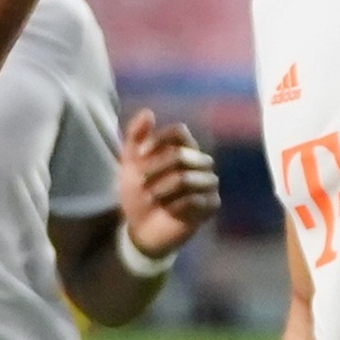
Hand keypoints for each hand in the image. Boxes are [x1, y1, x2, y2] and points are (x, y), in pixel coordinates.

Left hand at [119, 110, 220, 258]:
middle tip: (142, 183)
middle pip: (180, 155)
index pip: (179, 132)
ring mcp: (209, 183)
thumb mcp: (129, 163)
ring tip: (153, 198)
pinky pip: (194, 200)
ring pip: (186, 178)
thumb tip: (148, 112)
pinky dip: (174, 206)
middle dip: (155, 169)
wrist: (141, 228)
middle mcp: (200, 162)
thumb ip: (135, 136)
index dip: (157, 142)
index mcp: (184, 148)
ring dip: (162, 189)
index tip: (138, 156)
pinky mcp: (211, 205)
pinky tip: (168, 210)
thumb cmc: (137, 193)